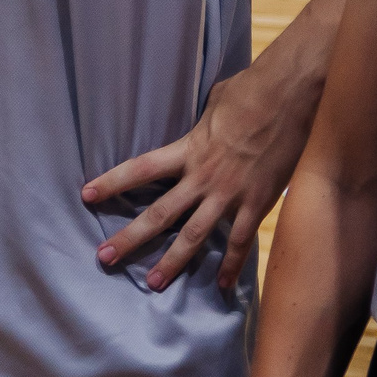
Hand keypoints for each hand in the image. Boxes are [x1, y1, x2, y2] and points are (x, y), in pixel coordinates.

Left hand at [84, 63, 310, 290]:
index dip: (111, 182)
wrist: (290, 96)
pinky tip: (221, 286)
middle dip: (130, 237)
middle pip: (160, 213)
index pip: (139, 169)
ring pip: (195, 236)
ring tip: (153, 283)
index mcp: (187, 150)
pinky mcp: (258, 204)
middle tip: (105, 257)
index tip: (86, 195)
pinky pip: (241, 241)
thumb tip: (202, 121)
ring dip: (173, 261)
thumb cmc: (249, 91)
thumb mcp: (212, 102)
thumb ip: (200, 122)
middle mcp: (203, 177)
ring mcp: (230, 194)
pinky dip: (233, 266)